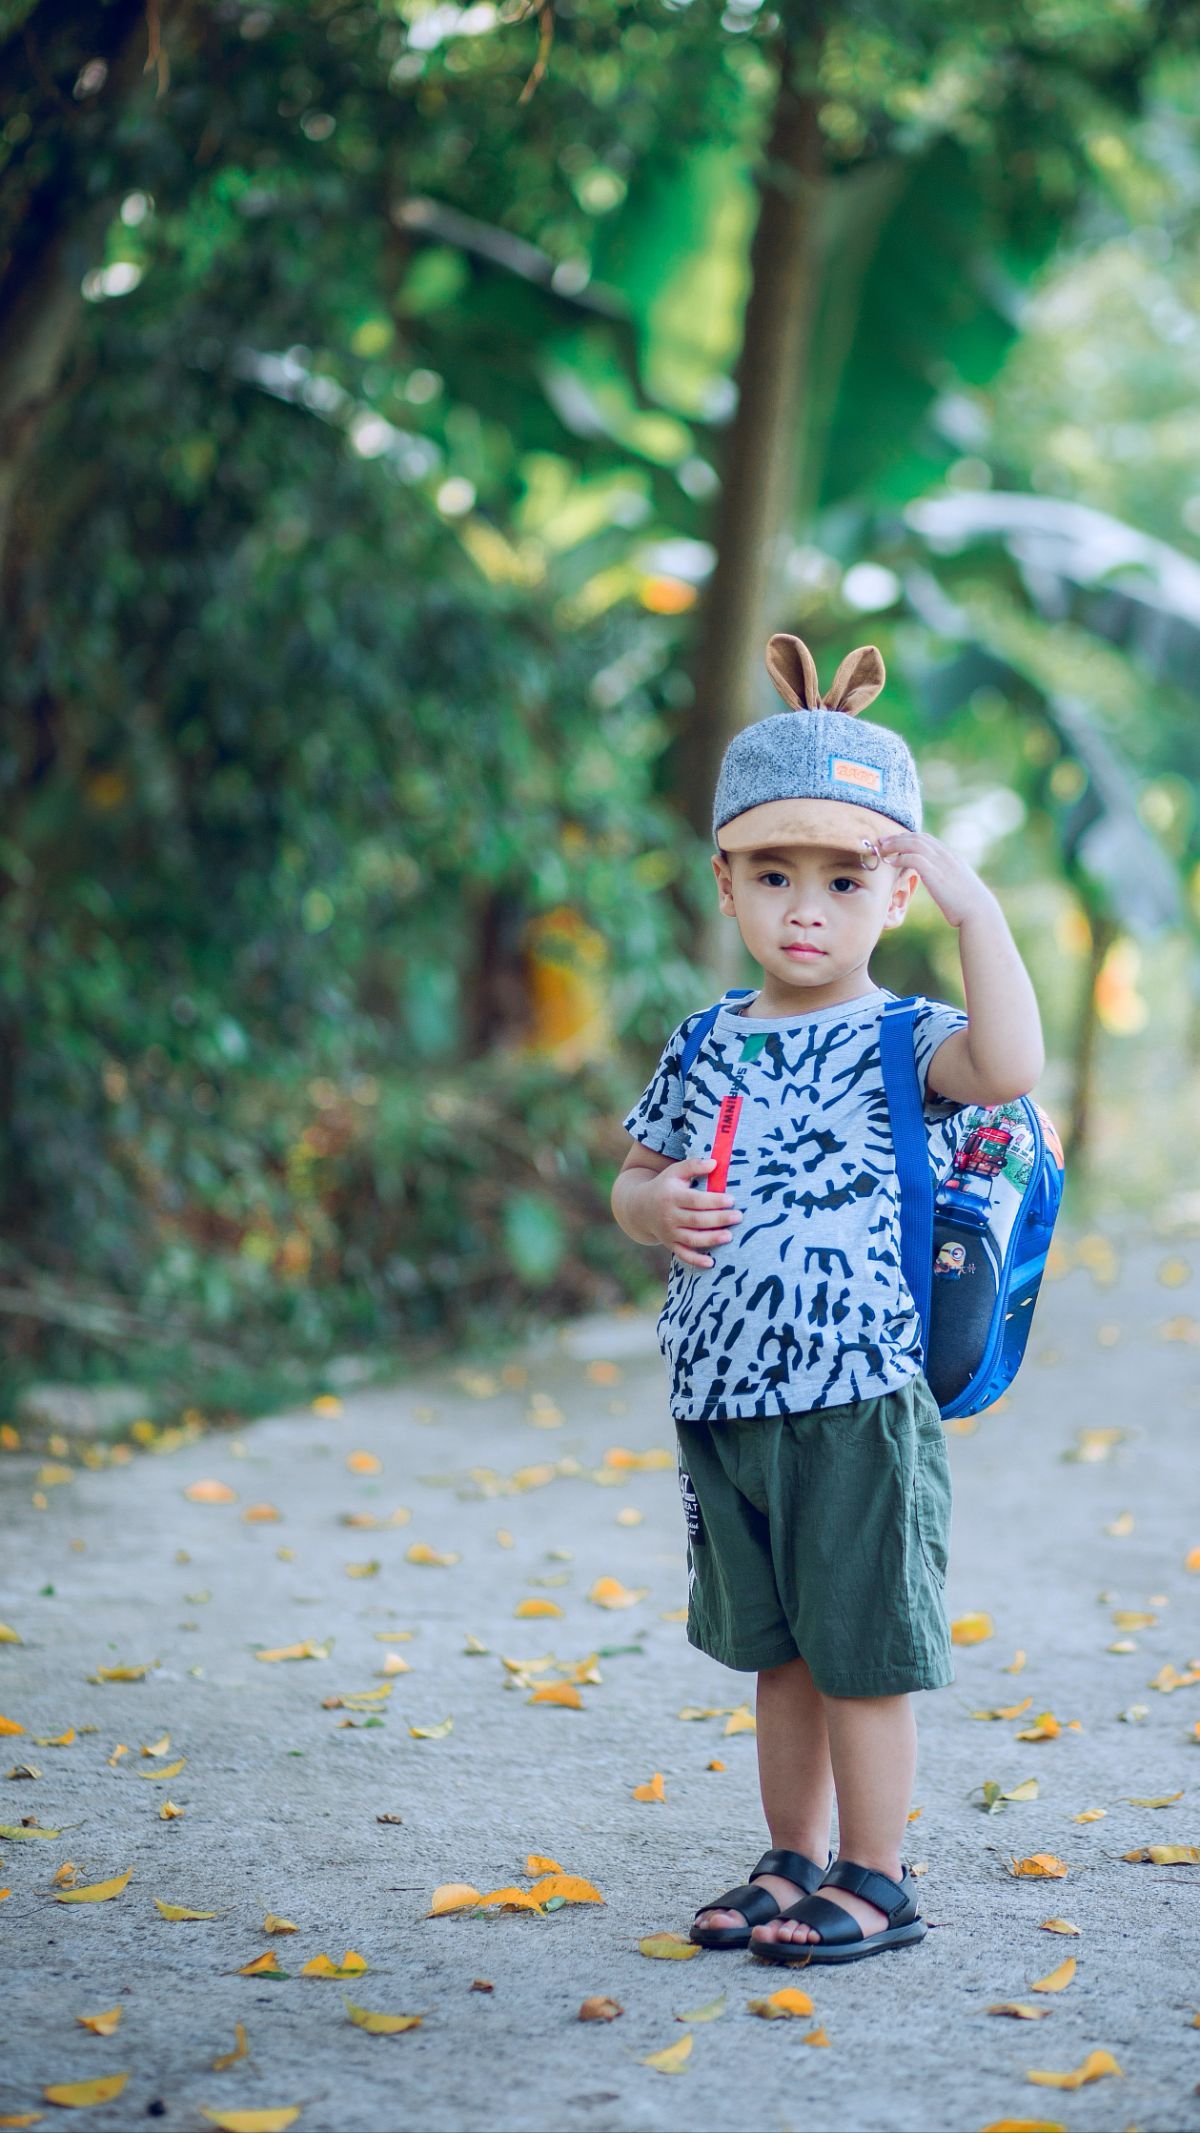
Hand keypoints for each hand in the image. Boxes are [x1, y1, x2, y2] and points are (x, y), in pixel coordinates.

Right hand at [647, 1157, 742, 1270]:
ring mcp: (669, 1232)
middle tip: (738, 1216)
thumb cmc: (665, 1186)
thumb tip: (714, 1163)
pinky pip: (683, 1255)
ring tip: (729, 1236)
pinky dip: (696, 1260)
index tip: (731, 1200)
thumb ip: (693, 1165)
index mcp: (672, 1196)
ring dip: (711, 1239)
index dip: (714, 1201)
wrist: (640, 1207)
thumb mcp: (675, 1172)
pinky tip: (711, 1263)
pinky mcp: (670, 1244)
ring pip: (692, 1239)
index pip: (695, 1200)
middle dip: (719, 1219)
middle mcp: (669, 1216)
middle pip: (697, 1220)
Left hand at [874, 829, 996, 929]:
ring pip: (914, 843)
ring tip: (881, 848)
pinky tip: (890, 862)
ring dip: (895, 844)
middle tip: (882, 841)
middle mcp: (946, 856)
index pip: (927, 839)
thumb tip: (940, 884)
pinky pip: (913, 858)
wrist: (978, 912)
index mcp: (951, 857)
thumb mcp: (957, 886)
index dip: (908, 838)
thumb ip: (947, 879)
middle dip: (898, 837)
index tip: (893, 841)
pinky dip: (899, 858)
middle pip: (918, 837)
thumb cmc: (967, 905)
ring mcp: (942, 863)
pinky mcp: (935, 873)